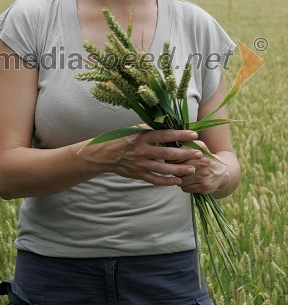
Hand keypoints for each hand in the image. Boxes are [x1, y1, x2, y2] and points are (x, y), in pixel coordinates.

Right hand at [79, 129, 203, 185]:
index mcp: (143, 137)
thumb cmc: (122, 139)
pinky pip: (156, 180)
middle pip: (168, 154)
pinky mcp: (139, 175)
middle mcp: (143, 151)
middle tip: (199, 154)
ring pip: (164, 169)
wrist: (105, 155)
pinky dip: (167, 181)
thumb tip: (168, 123)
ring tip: (193, 169)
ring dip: (180, 169)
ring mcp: (141, 164)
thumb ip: (151, 129)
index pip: (165, 135)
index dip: (180, 135)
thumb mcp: (135, 130)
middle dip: (185, 154)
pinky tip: (178, 181)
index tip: (194, 135)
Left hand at [178, 140, 228, 193]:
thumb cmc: (206, 159)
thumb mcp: (200, 148)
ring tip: (184, 177)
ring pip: (181, 181)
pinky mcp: (204, 187)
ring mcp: (203, 177)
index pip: (179, 158)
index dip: (173, 160)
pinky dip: (185, 186)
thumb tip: (174, 151)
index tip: (173, 162)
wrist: (222, 173)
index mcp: (200, 153)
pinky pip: (186, 188)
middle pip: (179, 170)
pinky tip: (189, 183)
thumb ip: (187, 146)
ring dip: (180, 180)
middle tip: (178, 170)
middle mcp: (202, 164)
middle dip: (176, 171)